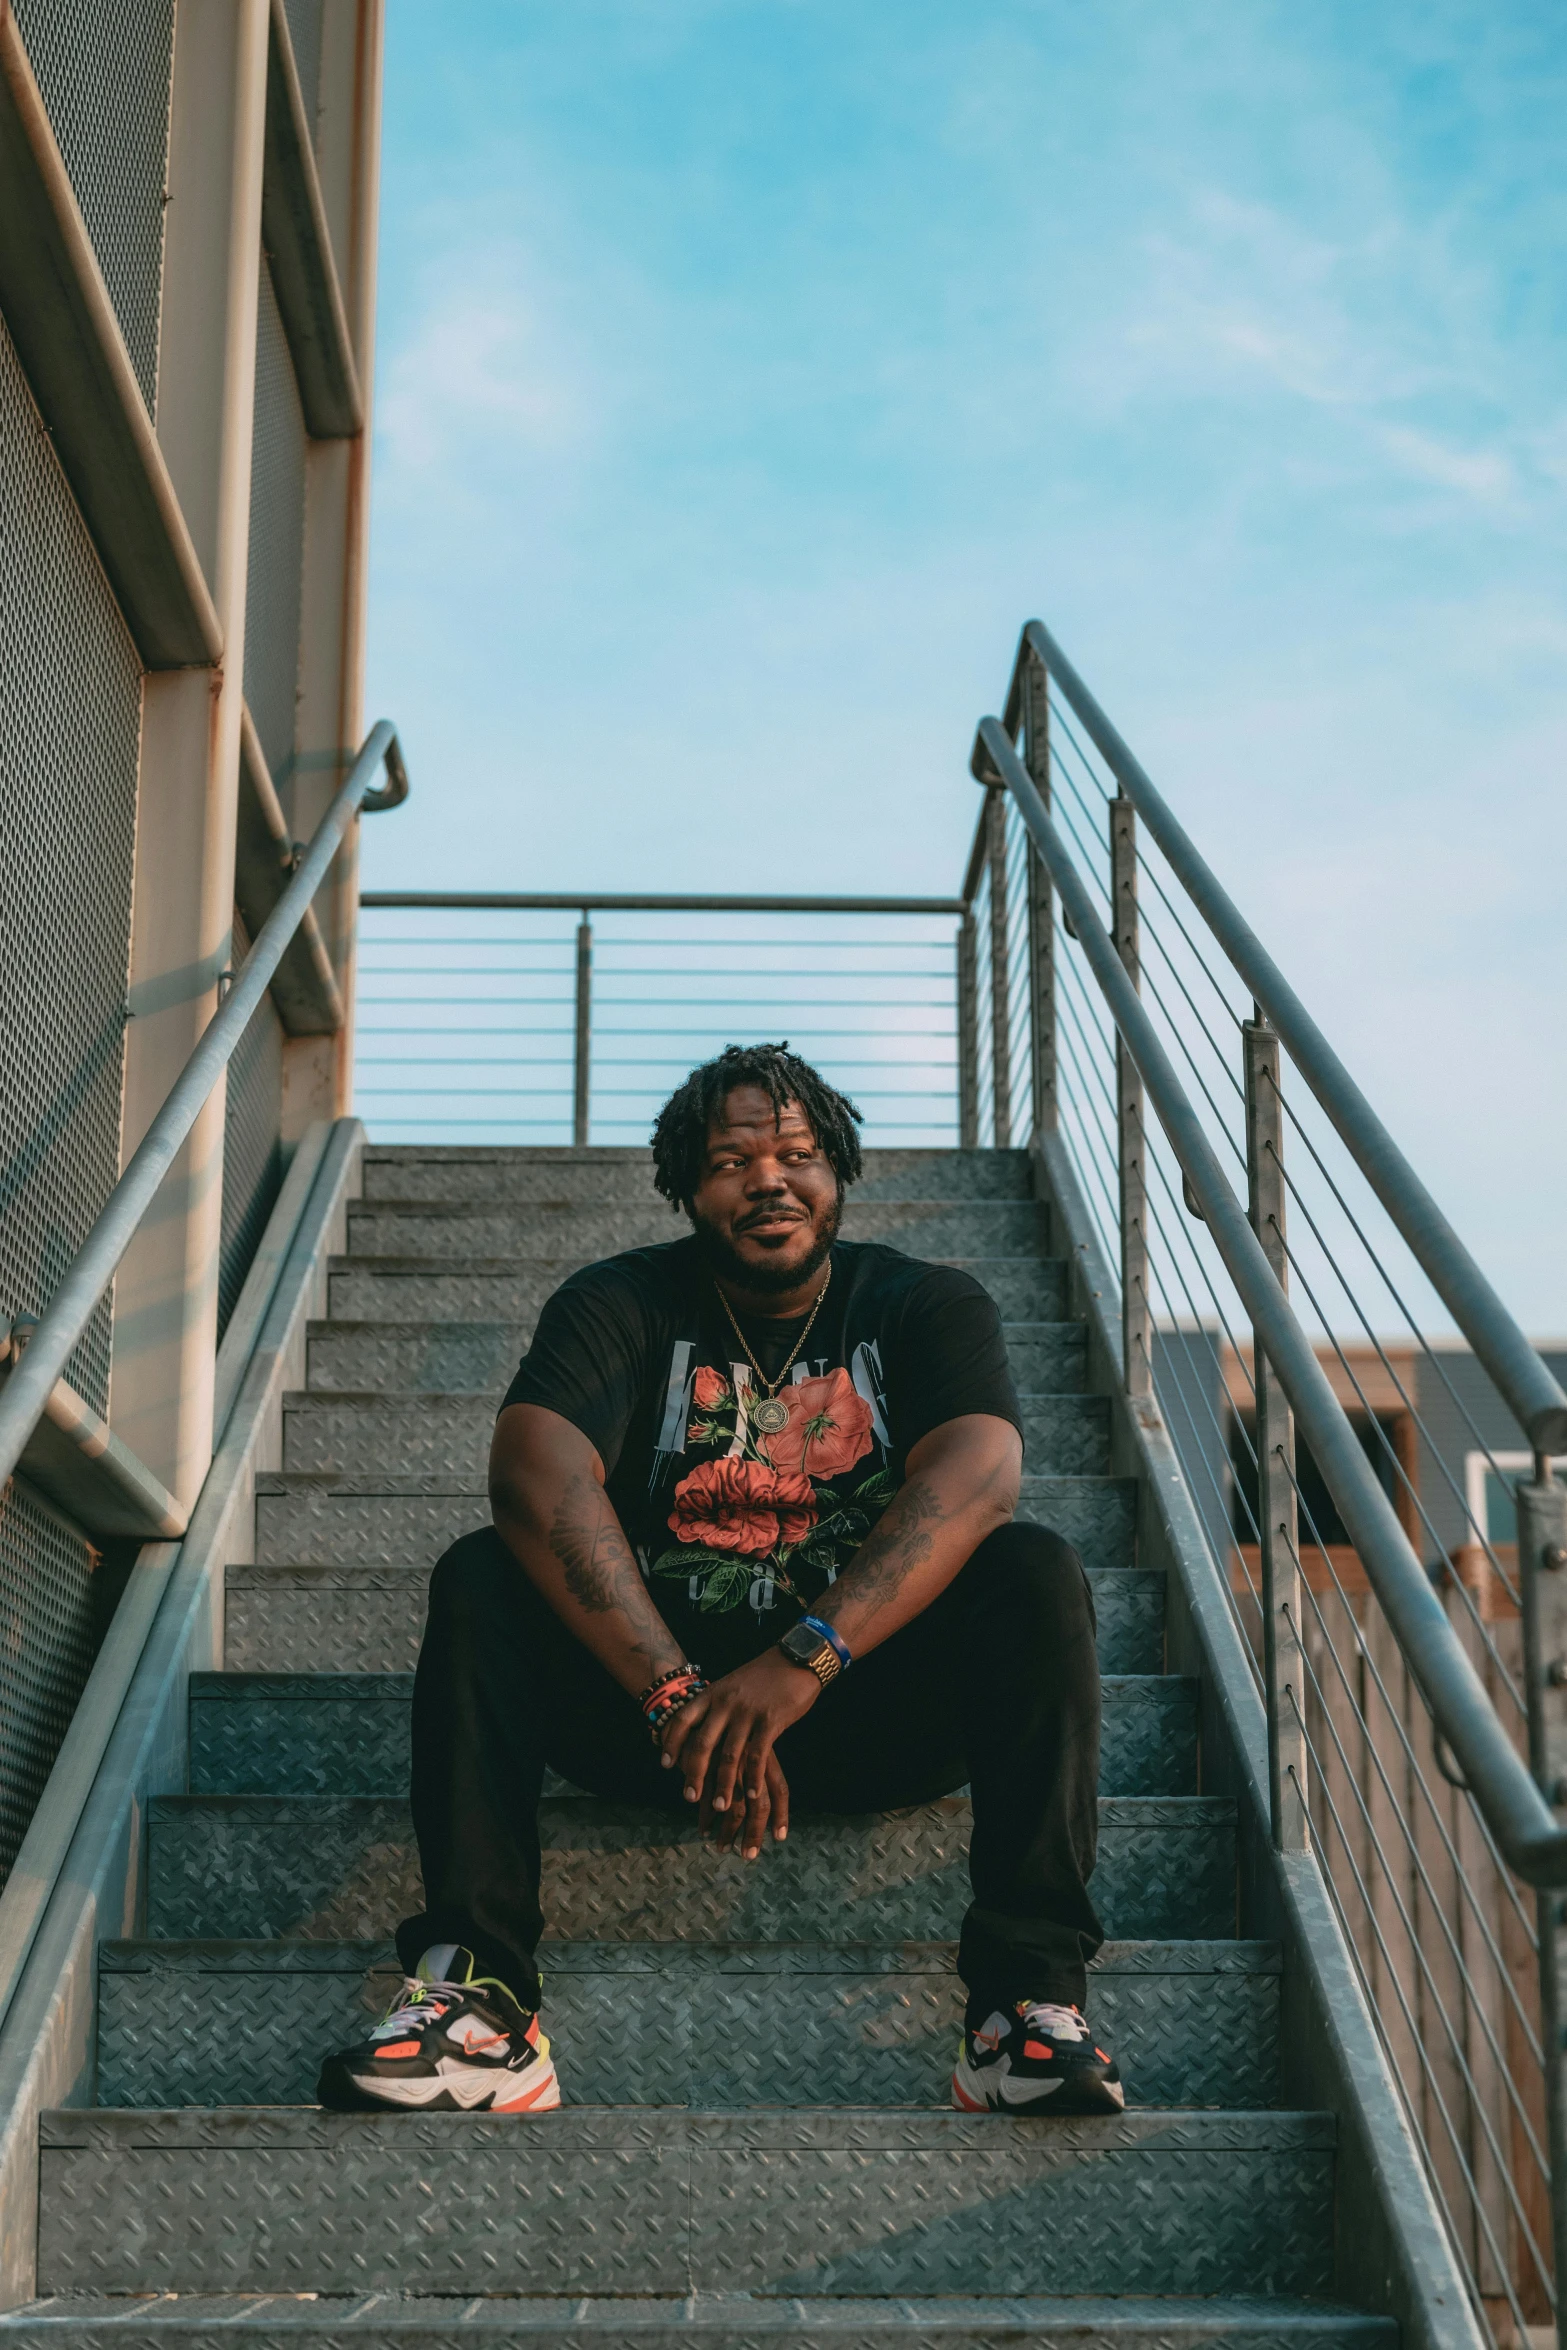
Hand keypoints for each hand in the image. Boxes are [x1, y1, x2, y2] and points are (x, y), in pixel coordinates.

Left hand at [659, 1650, 817, 1857]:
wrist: (796, 1658)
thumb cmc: (764, 1675)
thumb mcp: (732, 1684)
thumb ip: (717, 1705)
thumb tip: (700, 1728)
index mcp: (713, 1693)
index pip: (683, 1719)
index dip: (671, 1742)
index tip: (665, 1764)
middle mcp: (726, 1703)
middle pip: (702, 1744)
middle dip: (693, 1773)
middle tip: (689, 1797)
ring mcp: (748, 1713)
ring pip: (729, 1755)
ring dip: (723, 1784)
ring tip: (720, 1806)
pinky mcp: (770, 1721)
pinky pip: (757, 1755)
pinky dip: (752, 1778)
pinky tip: (751, 1794)